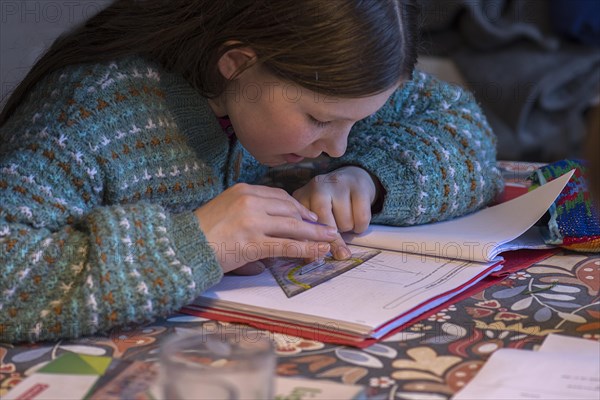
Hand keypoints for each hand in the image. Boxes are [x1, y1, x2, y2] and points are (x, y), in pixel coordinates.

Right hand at [194, 183, 337, 272]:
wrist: (182, 247)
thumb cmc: (202, 231)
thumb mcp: (225, 208)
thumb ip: (249, 210)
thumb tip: (272, 225)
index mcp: (244, 190)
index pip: (280, 196)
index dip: (298, 207)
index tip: (309, 216)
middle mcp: (250, 202)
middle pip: (290, 210)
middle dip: (311, 221)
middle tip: (326, 229)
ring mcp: (252, 222)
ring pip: (293, 227)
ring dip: (315, 234)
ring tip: (330, 239)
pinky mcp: (253, 243)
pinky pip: (286, 245)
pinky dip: (306, 249)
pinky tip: (318, 251)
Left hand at [292, 166, 380, 259]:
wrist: (353, 177)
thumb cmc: (330, 203)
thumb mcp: (314, 213)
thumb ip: (309, 233)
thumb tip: (311, 257)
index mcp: (302, 196)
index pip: (303, 225)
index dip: (309, 242)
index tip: (315, 256)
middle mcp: (317, 187)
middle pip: (324, 224)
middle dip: (333, 241)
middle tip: (339, 253)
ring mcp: (338, 184)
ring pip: (345, 223)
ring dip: (348, 229)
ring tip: (345, 223)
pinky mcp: (358, 186)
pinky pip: (361, 218)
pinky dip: (361, 226)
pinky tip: (357, 221)